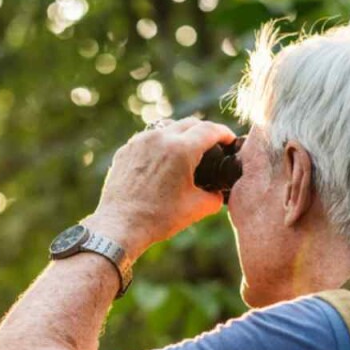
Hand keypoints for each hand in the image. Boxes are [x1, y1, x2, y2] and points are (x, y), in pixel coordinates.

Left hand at [88, 117, 236, 257]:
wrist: (120, 225)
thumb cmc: (158, 219)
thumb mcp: (196, 209)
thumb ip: (215, 197)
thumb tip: (218, 193)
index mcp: (181, 149)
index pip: (210, 130)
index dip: (224, 133)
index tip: (229, 139)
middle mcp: (159, 138)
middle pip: (189, 123)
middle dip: (204, 131)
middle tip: (211, 144)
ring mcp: (139, 142)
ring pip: (166, 128)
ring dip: (180, 134)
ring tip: (186, 150)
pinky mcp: (125, 151)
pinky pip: (147, 140)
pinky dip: (159, 145)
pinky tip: (162, 161)